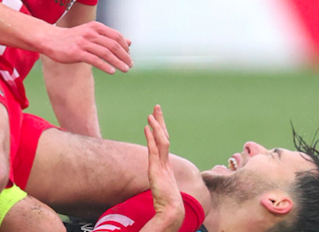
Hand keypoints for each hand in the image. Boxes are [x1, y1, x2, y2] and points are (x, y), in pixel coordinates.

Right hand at [39, 21, 131, 73]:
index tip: (129, 56)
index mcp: (95, 27)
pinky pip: (94, 60)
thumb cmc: (73, 38)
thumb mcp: (92, 34)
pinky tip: (112, 71)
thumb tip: (130, 43)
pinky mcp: (76, 52)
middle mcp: (90, 33)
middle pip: (113, 45)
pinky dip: (105, 66)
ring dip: (118, 62)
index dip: (125, 47)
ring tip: (125, 70)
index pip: (116, 36)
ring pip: (106, 53)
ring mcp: (83, 42)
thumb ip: (109, 37)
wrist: (50, 39)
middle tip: (130, 65)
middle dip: (124, 56)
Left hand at [141, 105, 184, 231]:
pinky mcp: (157, 170)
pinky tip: (146, 128)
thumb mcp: (159, 189)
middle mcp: (165, 162)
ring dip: (156, 126)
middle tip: (157, 107)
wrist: (172, 212)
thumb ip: (157, 182)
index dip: (159, 130)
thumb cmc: (167, 204)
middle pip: (164, 136)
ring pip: (161, 141)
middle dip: (160, 121)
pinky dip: (151, 138)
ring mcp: (162, 165)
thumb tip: (153, 180)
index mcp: (166, 165)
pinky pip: (154, 150)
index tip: (155, 118)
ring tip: (151, 114)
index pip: (163, 143)